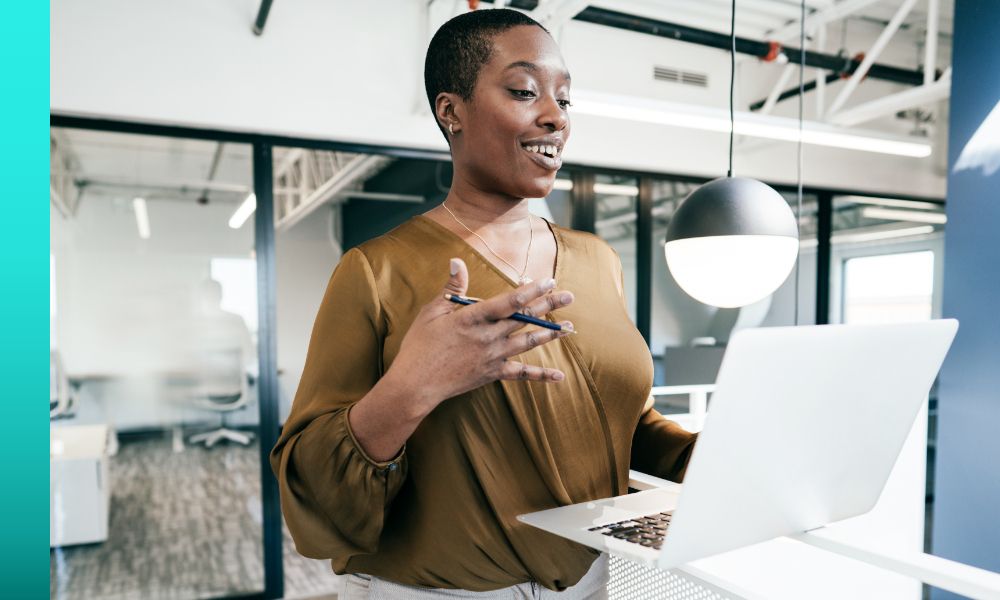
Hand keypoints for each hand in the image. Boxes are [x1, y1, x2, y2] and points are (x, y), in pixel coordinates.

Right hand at [385, 257, 574, 415]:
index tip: (548, 280)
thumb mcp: (432, 312)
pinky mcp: (492, 373)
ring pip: (527, 343)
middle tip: (570, 296)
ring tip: (570, 327)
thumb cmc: (420, 345)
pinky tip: (560, 376)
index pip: (509, 301)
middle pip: (523, 318)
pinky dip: (541, 375)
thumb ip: (452, 288)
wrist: (416, 384)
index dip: (530, 290)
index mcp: (473, 318)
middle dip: (548, 305)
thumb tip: (458, 261)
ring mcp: (492, 357)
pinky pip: (521, 374)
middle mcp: (487, 337)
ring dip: (550, 334)